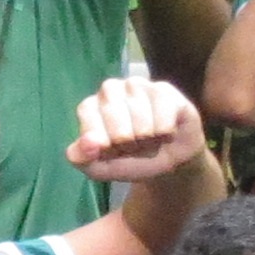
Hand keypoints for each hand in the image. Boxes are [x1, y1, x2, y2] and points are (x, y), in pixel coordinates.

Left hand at [68, 73, 205, 183]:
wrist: (170, 159)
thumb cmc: (131, 160)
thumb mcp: (102, 168)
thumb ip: (84, 159)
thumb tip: (86, 143)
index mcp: (90, 106)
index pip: (88, 114)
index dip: (102, 140)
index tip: (111, 150)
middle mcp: (110, 90)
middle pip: (115, 119)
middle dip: (127, 143)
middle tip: (133, 146)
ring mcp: (137, 85)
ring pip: (141, 119)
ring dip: (147, 140)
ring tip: (149, 140)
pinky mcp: (163, 90)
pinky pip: (163, 117)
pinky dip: (164, 133)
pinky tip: (165, 133)